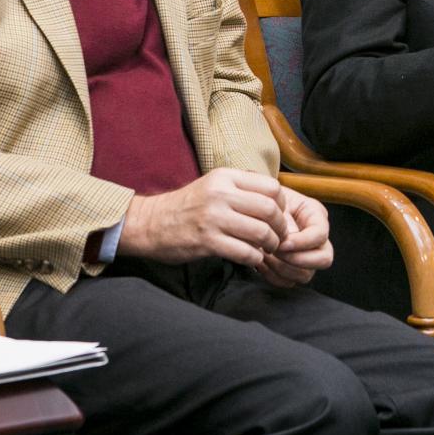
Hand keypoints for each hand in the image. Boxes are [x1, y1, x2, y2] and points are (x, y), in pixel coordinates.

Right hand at [119, 168, 288, 267]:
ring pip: (261, 232)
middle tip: (278, 236)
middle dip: (280, 227)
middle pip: (270, 209)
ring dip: (270, 244)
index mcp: (225, 177)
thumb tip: (275, 196)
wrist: (151, 223)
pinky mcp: (207, 242)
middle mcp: (221, 194)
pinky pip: (245, 252)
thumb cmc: (188, 206)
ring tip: (267, 248)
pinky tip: (252, 257)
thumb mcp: (214, 185)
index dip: (281, 204)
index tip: (278, 216)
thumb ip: (241, 187)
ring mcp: (213, 218)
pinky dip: (255, 258)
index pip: (271, 187)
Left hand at [261, 185, 332, 287]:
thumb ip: (282, 216)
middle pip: (324, 259)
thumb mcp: (274, 198)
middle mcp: (316, 238)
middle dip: (297, 260)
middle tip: (276, 252)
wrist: (250, 208)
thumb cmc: (262, 199)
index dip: (303, 242)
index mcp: (316, 216)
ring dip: (283, 268)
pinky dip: (273, 276)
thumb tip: (284, 240)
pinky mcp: (291, 269)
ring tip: (264, 256)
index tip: (282, 243)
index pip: (321, 235)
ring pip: (306, 275)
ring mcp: (305, 256)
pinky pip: (288, 283)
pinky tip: (261, 263)